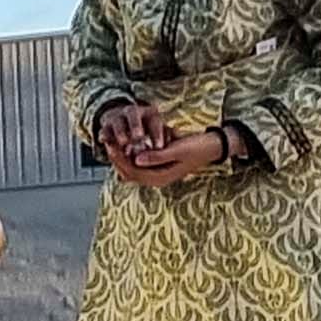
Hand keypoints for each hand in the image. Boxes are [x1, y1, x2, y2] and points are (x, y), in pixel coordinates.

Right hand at [93, 102, 171, 165]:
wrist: (122, 117)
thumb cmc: (149, 130)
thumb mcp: (158, 131)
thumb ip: (164, 141)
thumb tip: (172, 153)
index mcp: (149, 113)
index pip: (153, 121)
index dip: (156, 133)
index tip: (159, 147)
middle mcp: (132, 112)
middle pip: (133, 115)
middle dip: (136, 126)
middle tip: (139, 137)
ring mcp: (117, 117)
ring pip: (118, 122)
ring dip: (121, 132)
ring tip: (124, 143)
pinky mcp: (106, 125)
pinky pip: (104, 130)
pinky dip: (105, 135)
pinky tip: (105, 142)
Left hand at [115, 124, 232, 189]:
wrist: (213, 146)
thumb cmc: (198, 147)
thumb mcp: (178, 149)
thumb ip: (157, 156)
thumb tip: (136, 159)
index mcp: (161, 178)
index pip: (132, 171)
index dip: (119, 159)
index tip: (110, 144)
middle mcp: (157, 179)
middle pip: (128, 172)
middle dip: (116, 158)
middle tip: (106, 141)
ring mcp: (157, 173)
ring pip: (132, 168)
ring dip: (121, 157)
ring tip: (111, 141)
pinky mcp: (159, 166)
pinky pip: (139, 163)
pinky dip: (130, 155)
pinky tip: (124, 143)